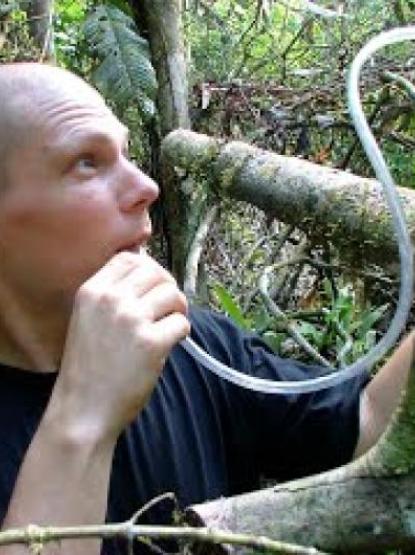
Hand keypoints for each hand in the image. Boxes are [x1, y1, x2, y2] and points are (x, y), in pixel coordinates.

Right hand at [49, 252, 189, 441]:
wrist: (83, 410)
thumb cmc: (88, 368)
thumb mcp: (87, 319)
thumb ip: (113, 295)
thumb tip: (150, 270)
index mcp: (92, 291)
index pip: (130, 258)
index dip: (149, 269)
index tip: (154, 286)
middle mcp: (111, 299)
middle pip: (156, 273)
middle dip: (168, 288)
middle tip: (169, 307)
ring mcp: (132, 320)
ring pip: (173, 295)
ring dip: (177, 310)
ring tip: (168, 326)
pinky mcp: (151, 342)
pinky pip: (181, 323)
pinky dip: (181, 333)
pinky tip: (170, 343)